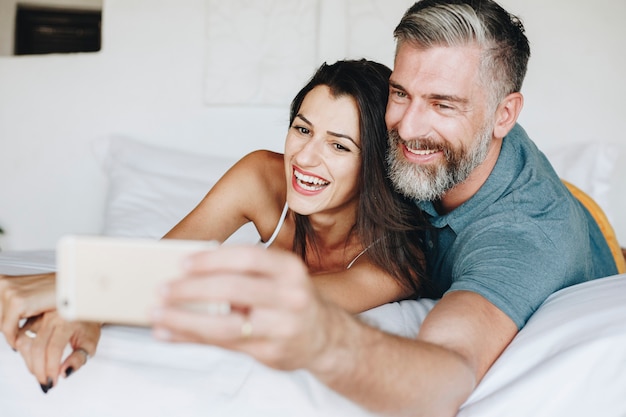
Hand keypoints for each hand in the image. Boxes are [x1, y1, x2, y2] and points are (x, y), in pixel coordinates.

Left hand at [0, 273, 55, 347]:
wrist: (72, 287)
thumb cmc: (54, 292)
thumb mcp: (27, 295)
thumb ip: (11, 305)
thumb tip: (3, 322)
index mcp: (2, 281)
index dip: (2, 322)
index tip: (9, 331)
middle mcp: (2, 283)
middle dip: (5, 327)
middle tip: (16, 335)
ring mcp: (9, 291)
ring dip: (10, 333)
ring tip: (20, 337)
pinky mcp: (18, 302)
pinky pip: (8, 329)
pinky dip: (14, 337)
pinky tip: (22, 338)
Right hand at [15, 310, 99, 392]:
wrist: (84, 309)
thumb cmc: (88, 326)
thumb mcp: (90, 343)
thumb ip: (79, 359)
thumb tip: (64, 373)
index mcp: (67, 321)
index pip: (54, 348)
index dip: (51, 368)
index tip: (53, 382)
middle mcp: (50, 318)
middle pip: (37, 347)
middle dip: (39, 370)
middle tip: (46, 383)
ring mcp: (38, 318)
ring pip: (24, 343)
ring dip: (30, 363)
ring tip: (41, 374)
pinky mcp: (31, 320)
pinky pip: (21, 339)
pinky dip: (25, 354)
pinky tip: (35, 363)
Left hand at [151, 245, 342, 371]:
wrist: (325, 338)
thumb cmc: (290, 302)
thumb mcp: (277, 279)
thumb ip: (241, 276)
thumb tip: (188, 272)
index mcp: (289, 269)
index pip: (247, 258)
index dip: (212, 260)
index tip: (182, 263)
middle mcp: (290, 296)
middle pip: (233, 289)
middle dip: (192, 289)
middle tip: (162, 288)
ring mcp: (283, 327)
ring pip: (226, 324)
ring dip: (185, 319)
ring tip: (158, 314)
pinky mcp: (272, 353)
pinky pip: (224, 345)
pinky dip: (191, 338)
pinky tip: (170, 333)